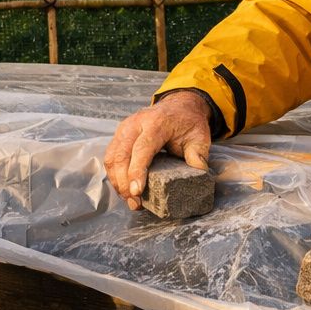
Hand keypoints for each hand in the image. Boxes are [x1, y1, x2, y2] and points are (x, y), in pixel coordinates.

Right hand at [103, 91, 212, 210]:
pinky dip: (114, 175)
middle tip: (134, 203)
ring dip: (117, 181)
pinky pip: (110, 157)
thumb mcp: (200, 137)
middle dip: (124, 182)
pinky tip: (124, 189)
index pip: (142, 148)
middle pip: (121, 155)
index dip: (136, 170)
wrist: (179, 106)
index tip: (137, 191)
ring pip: (112, 157)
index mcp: (156, 123)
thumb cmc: (189, 123)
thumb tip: (198, 172)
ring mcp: (125, 128)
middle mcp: (136, 123)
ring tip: (129, 200)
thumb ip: (198, 154)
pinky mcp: (119, 135)